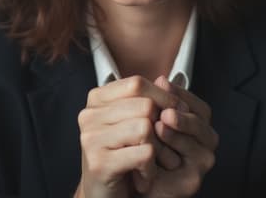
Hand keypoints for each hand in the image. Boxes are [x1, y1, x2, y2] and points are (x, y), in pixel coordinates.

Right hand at [76, 75, 185, 197]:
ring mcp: (91, 139)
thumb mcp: (132, 123)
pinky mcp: (99, 163)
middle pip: (144, 106)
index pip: (137, 83)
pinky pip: (144, 154)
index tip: (176, 110)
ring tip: (150, 162)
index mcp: (96, 99)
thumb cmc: (122, 156)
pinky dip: (151, 168)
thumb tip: (165, 79)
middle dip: (163, 125)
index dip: (162, 96)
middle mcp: (89, 115)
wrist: (103, 197)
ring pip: (145, 128)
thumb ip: (145, 100)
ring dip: (157, 150)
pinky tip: (143, 176)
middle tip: (164, 144)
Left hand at [143, 76, 218, 197]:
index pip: (198, 106)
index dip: (181, 93)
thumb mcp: (153, 118)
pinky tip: (151, 149)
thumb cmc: (146, 145)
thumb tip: (161, 79)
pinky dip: (166, 157)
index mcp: (200, 124)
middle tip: (165, 112)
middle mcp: (206, 143)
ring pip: (191, 145)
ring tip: (157, 128)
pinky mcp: (190, 182)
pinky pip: (180, 166)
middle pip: (200, 124)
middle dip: (181, 117)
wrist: (135, 180)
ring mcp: (201, 163)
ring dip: (172, 136)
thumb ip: (160, 101)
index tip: (161, 83)